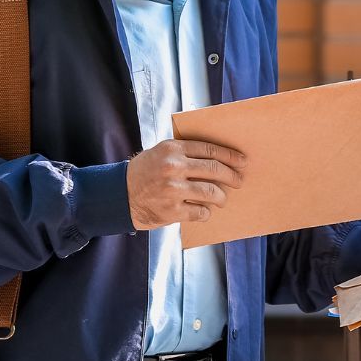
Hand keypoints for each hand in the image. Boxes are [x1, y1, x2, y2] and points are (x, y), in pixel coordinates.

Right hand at [126, 139, 246, 229]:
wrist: (120, 195)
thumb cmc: (143, 172)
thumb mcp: (160, 152)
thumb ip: (184, 152)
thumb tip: (217, 158)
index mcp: (172, 149)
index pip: (209, 149)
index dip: (229, 155)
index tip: (241, 161)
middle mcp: (173, 167)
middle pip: (215, 169)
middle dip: (232, 176)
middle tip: (238, 180)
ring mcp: (173, 189)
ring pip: (211, 192)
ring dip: (221, 196)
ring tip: (221, 199)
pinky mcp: (172, 210)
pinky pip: (200, 211)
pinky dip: (205, 212)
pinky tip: (204, 210)